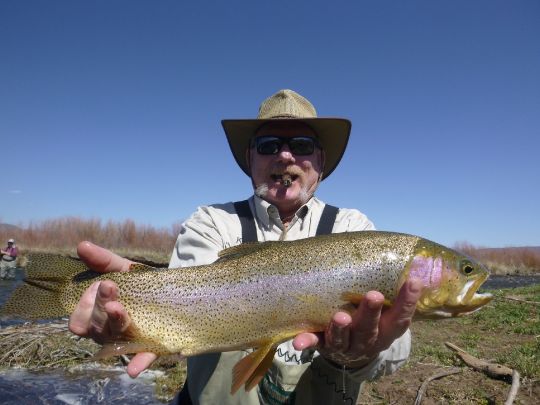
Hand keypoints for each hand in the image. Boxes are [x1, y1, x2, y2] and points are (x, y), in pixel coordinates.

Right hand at [68, 241, 157, 376]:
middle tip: (113, 293)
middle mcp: (108, 331)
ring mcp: (129, 340)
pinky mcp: (151, 347)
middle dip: (103, 309)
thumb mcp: (122, 269)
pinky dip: (138, 364)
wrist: (173, 291)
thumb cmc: (139, 283)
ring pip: (117, 341)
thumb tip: (82, 245)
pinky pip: (142, 358)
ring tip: (120, 311)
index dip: (86, 305)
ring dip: (116, 326)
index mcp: (97, 314)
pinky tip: (134, 370)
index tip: (104, 284)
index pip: (81, 318)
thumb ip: (103, 260)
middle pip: (97, 328)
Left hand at [292, 279, 422, 367]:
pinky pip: (315, 343)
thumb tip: (410, 259)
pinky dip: (307, 342)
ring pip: (342, 338)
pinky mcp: (323, 345)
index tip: (413, 281)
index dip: (408, 301)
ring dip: (340, 328)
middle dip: (370, 313)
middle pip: (369, 329)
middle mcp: (367, 341)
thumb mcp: (385, 313)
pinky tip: (298, 342)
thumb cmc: (371, 322)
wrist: (352, 355)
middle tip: (373, 296)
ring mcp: (344, 345)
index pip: (400, 318)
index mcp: (386, 331)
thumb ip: (390, 290)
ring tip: (340, 317)